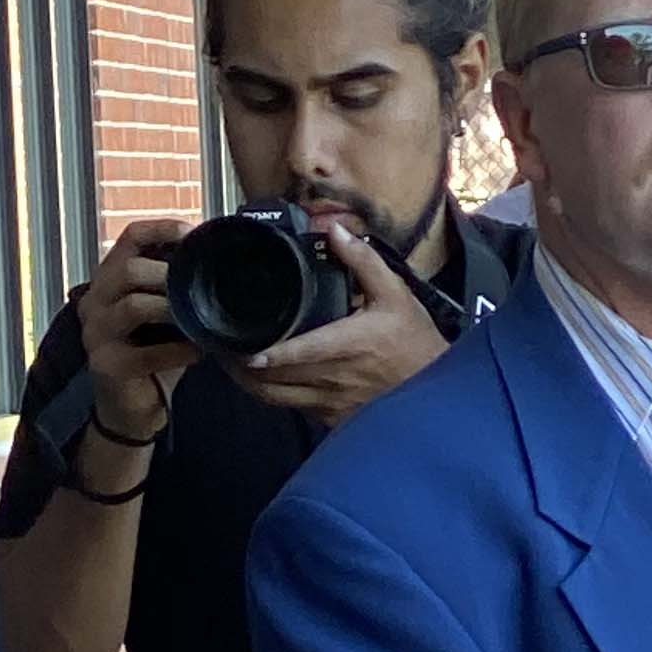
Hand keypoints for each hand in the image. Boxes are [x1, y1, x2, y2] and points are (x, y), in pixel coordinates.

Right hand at [75, 218, 201, 446]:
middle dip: (169, 274)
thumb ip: (174, 283)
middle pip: (128, 270)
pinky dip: (178, 350)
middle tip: (199, 286)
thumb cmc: (152, 354)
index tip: (194, 234)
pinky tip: (199, 352)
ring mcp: (95, 336)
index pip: (130, 237)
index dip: (162, 228)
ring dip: (173, 310)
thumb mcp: (162, 311)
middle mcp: (93, 303)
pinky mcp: (107, 367)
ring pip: (133, 306)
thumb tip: (215, 252)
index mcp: (107, 280)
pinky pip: (147, 353)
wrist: (132, 409)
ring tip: (199, 317)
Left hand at [228, 227, 450, 423]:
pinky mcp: (330, 418)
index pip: (298, 353)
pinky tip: (258, 378)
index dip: (267, 354)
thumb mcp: (395, 294)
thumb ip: (363, 261)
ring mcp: (330, 402)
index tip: (240, 347)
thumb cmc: (414, 343)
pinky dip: (268, 393)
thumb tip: (335, 232)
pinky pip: (290, 408)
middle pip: (274, 379)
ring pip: (276, 398)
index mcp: (347, 344)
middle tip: (218, 345)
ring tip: (228, 362)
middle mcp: (334, 378)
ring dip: (248, 382)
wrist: (433, 391)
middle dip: (241, 365)